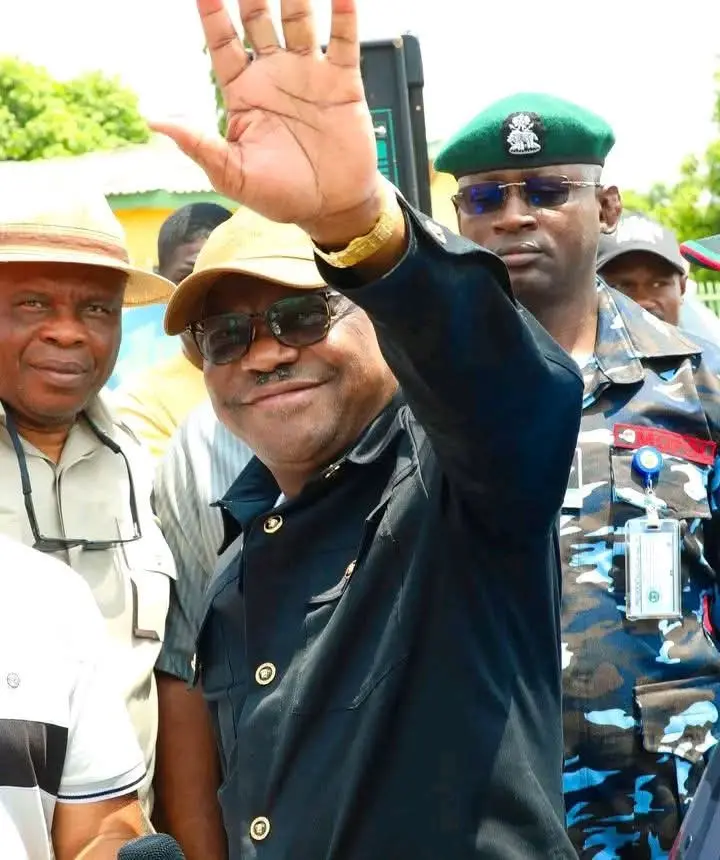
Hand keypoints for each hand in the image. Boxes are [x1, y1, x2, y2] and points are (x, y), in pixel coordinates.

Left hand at [153, 0, 381, 243]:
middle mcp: (274, 75)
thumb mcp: (232, 175)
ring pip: (299, 20)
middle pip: (258, 20)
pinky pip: (344, 41)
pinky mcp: (343, 83)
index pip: (222, 42)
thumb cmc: (281, 195)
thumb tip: (155, 121)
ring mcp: (309, 76)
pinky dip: (344, 14)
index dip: (212, 12)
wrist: (331, 208)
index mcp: (244, 93)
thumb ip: (198, 145)